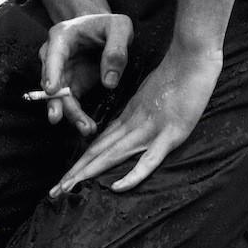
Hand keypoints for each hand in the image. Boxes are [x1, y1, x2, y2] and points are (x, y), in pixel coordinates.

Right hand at [39, 13, 133, 135]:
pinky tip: (87, 126)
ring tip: (86, 128)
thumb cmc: (108, 25)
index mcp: (61, 37)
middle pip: (51, 81)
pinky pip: (70, 103)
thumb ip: (116, 49)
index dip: (51, 72)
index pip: (53, 56)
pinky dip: (77, 116)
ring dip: (70, 114)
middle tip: (57, 118)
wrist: (101, 29)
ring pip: (59, 97)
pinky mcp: (70, 86)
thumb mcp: (119, 27)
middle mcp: (54, 57)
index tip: (52, 90)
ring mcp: (61, 73)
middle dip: (55, 101)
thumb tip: (109, 82)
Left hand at [49, 39, 222, 194]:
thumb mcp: (153, 95)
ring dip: (90, 173)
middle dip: (77, 173)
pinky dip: (132, 174)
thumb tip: (126, 129)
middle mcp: (134, 124)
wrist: (192, 56)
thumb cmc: (178, 73)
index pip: (100, 143)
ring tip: (68, 189)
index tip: (66, 177)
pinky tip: (116, 187)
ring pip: (114, 155)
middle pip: (100, 152)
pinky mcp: (171, 134)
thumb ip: (139, 113)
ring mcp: (151, 129)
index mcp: (130, 115)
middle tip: (54, 192)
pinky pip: (149, 159)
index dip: (82, 161)